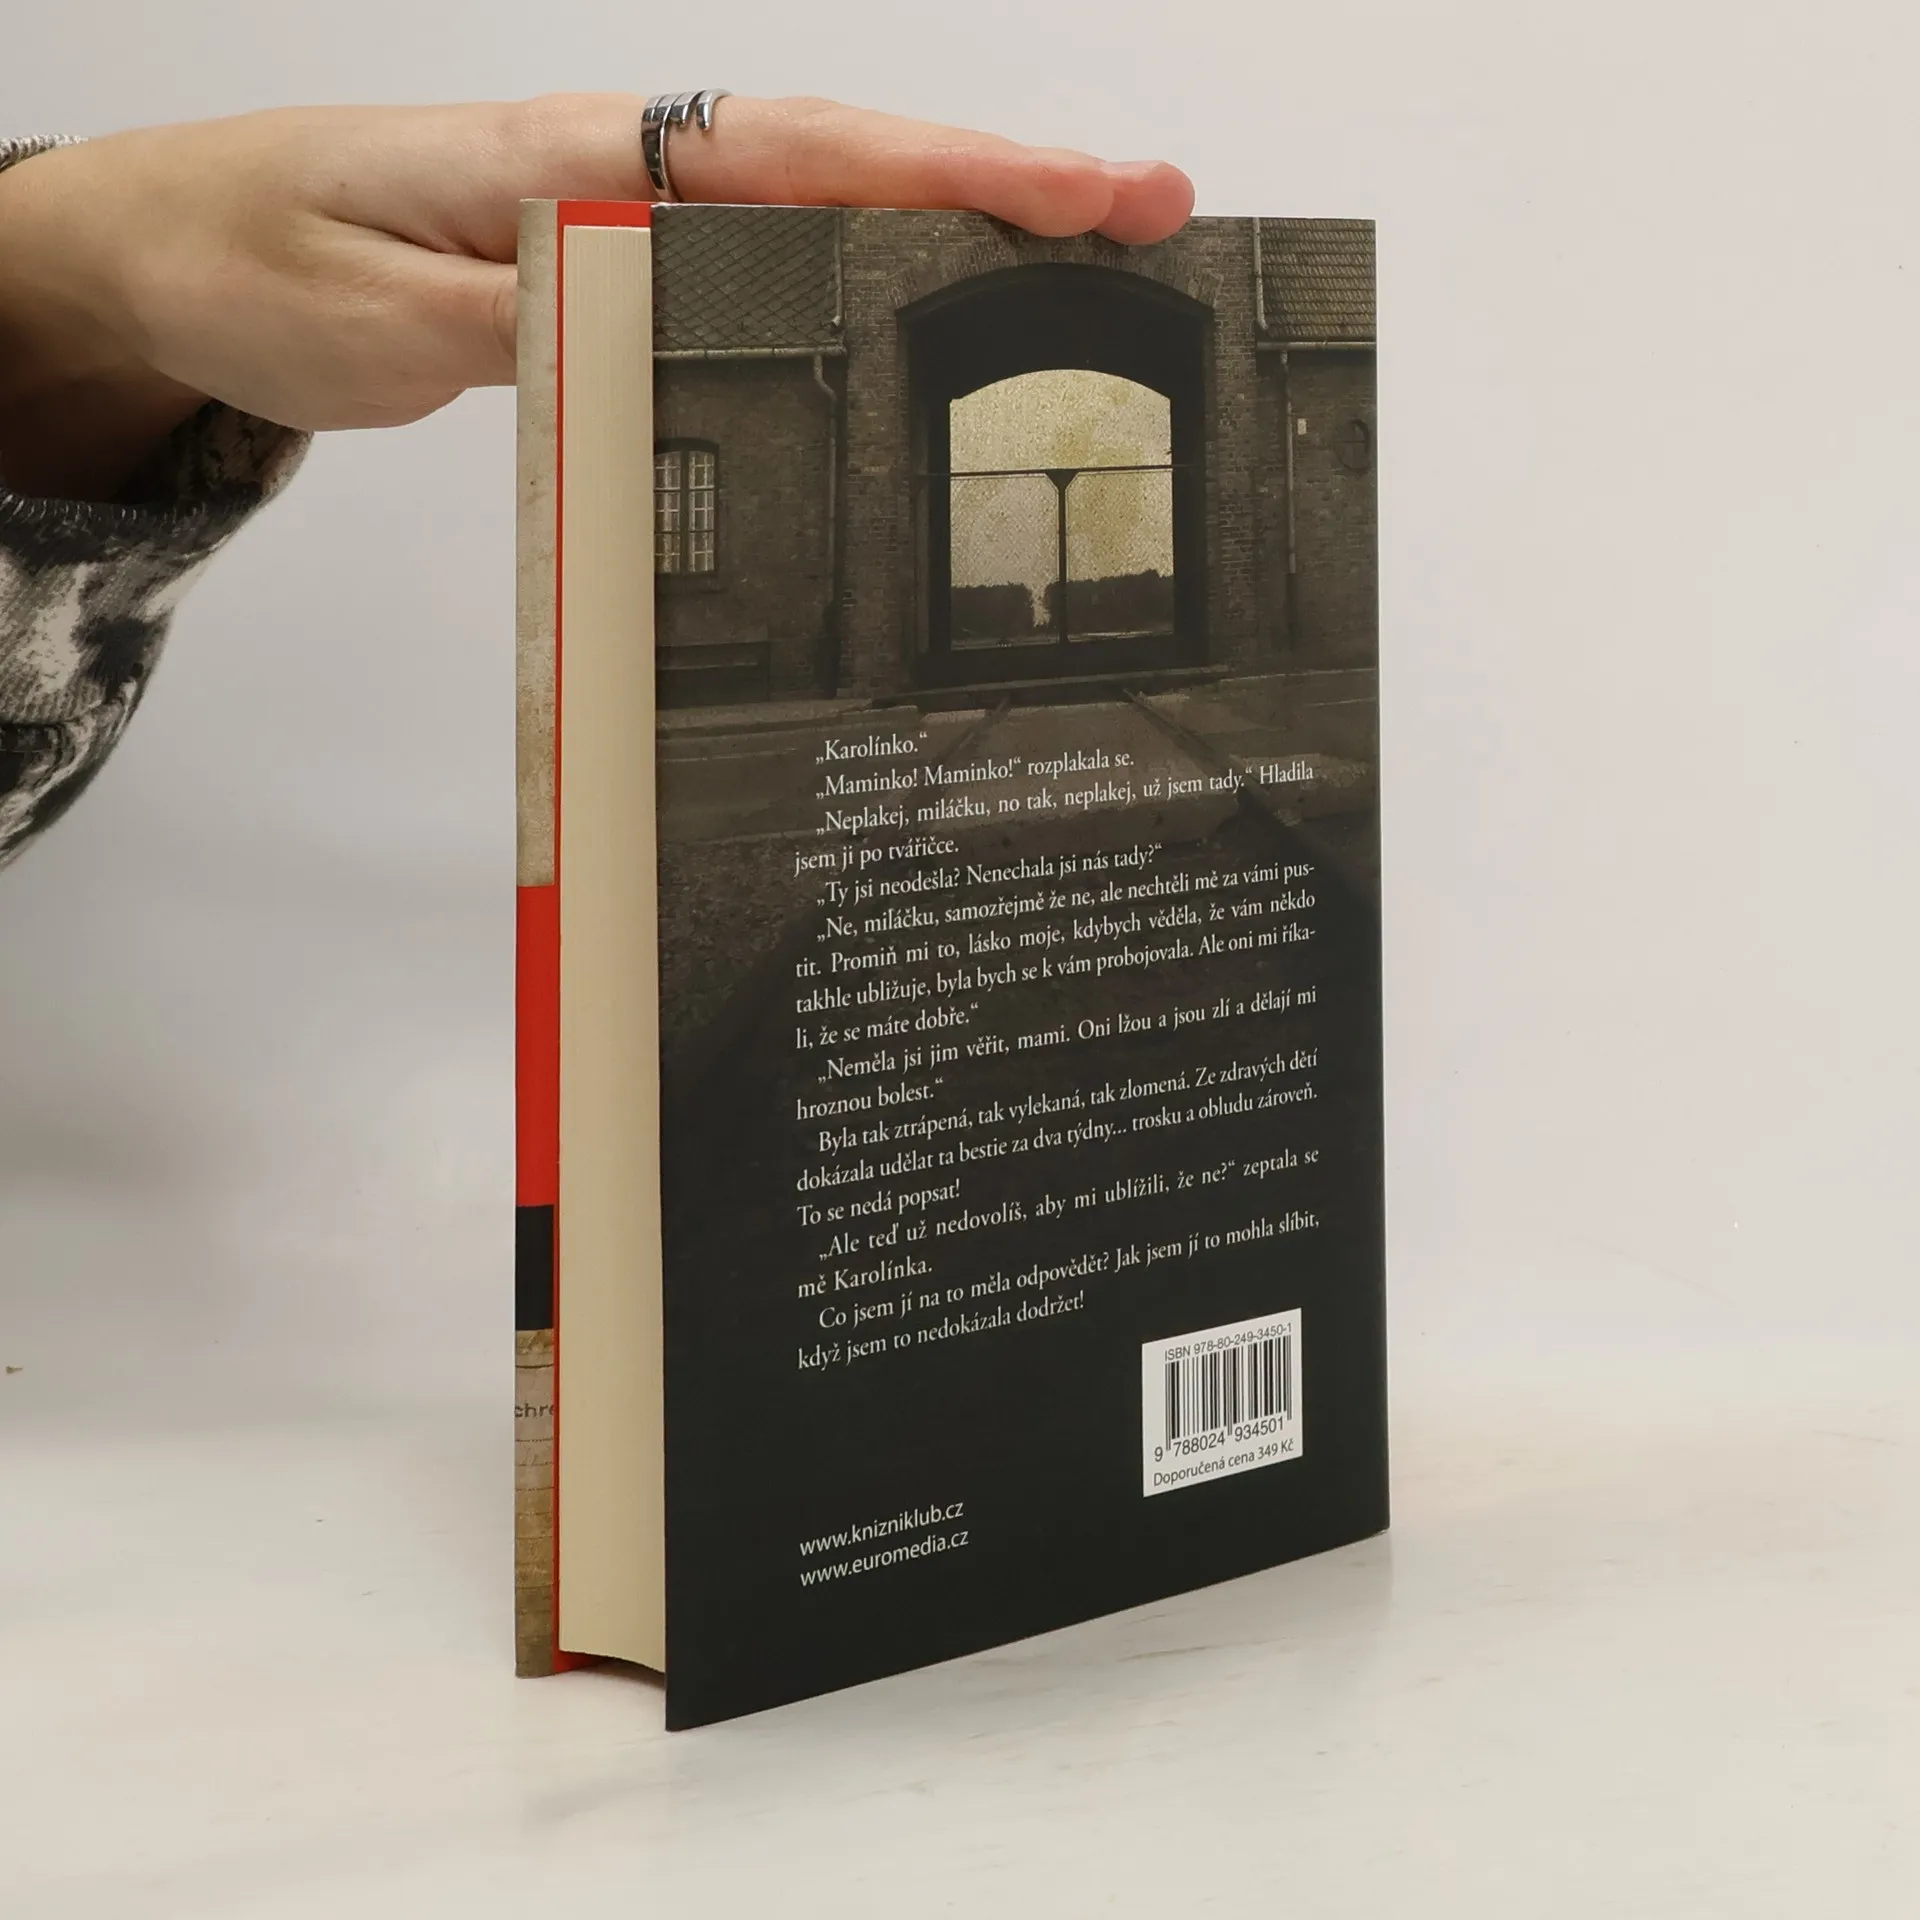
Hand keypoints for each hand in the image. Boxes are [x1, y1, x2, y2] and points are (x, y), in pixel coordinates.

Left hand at [0, 96, 1193, 500]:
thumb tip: (677, 319)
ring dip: (959, 233)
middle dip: (1009, 188)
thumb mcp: (386, 311)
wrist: (174, 250)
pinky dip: (866, 277)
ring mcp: (629, 212)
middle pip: (850, 168)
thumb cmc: (259, 259)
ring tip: (1095, 260)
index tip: (1083, 194)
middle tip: (1156, 217)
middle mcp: (624, 167)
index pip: (800, 160)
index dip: (951, 177)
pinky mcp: (617, 263)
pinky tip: (932, 304)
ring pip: (824, 213)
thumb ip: (539, 314)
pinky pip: (767, 267)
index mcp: (581, 154)